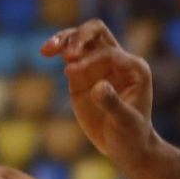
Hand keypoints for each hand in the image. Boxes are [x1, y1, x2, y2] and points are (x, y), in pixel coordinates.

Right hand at [40, 20, 153, 160]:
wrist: (125, 147)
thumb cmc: (132, 134)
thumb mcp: (125, 122)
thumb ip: (113, 103)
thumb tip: (98, 86)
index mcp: (133, 67)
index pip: (107, 52)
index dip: (88, 59)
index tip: (69, 72)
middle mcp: (117, 60)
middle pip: (96, 31)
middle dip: (79, 36)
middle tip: (65, 53)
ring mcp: (98, 65)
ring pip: (81, 38)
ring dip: (64, 38)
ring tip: (47, 50)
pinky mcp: (82, 74)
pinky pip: (69, 54)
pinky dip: (57, 49)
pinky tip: (46, 53)